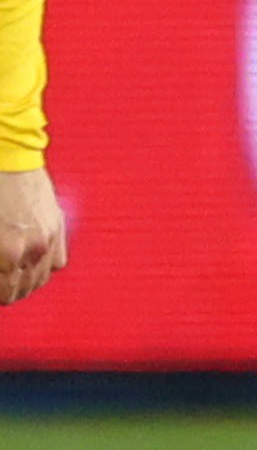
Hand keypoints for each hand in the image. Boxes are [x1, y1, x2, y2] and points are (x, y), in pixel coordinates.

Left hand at [0, 167, 66, 306]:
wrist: (6, 155)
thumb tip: (0, 268)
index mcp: (6, 253)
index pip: (4, 293)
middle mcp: (32, 251)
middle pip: (21, 291)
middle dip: (7, 290)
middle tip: (0, 283)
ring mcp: (48, 238)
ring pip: (40, 279)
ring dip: (25, 282)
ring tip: (11, 278)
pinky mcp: (58, 226)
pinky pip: (56, 262)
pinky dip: (43, 266)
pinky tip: (29, 262)